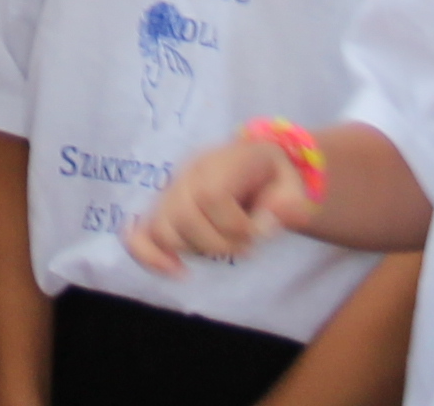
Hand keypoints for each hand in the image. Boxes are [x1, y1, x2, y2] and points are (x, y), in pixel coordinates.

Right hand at [126, 134, 315, 275]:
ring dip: (197, 250)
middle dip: (219, 243)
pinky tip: (177, 272)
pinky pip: (140, 236)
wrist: (254, 166)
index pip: (210, 195)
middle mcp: (187, 175)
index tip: (259, 233)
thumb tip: (276, 219)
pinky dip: (151, 257)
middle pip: (182, 215)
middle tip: (245, 245)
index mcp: (219, 162)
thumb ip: (291, 202)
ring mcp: (170, 194)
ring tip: (223, 247)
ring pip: (162, 230)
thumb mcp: (294, 184)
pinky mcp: (161, 213)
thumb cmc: (273, 178)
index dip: (236, 226)